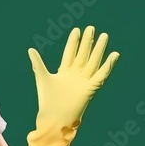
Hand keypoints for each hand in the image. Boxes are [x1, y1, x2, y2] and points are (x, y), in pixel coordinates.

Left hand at [26, 26, 118, 145]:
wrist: (54, 118)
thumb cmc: (47, 101)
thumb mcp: (42, 78)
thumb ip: (38, 63)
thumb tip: (30, 49)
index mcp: (65, 71)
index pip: (70, 52)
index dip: (74, 41)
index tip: (77, 29)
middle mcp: (76, 74)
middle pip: (84, 54)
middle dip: (88, 41)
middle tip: (92, 28)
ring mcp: (84, 80)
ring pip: (93, 61)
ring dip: (99, 49)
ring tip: (104, 36)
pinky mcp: (90, 88)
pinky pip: (101, 75)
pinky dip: (108, 65)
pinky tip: (114, 55)